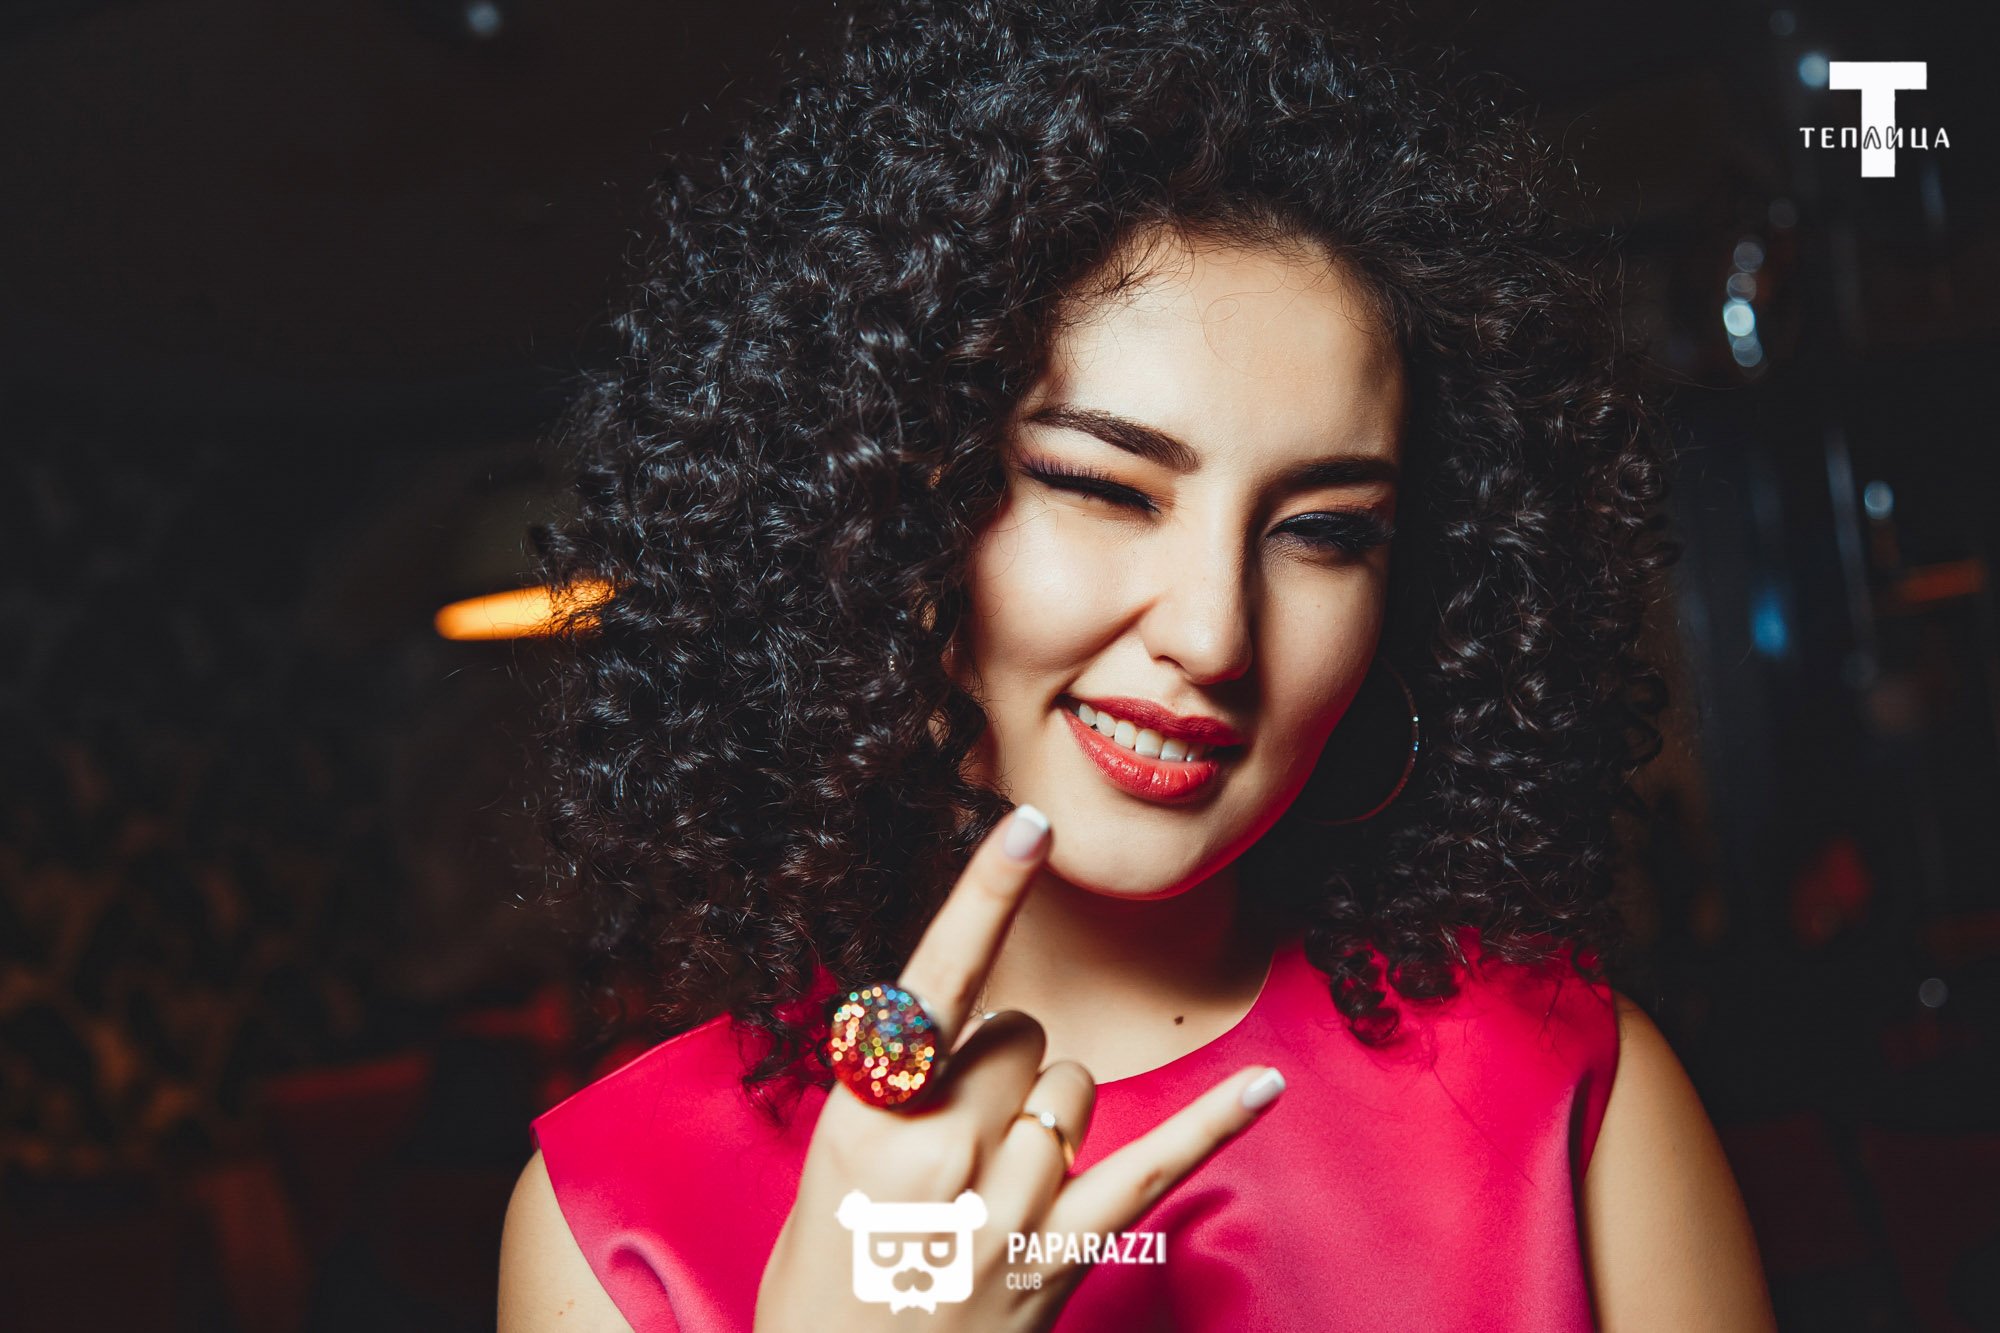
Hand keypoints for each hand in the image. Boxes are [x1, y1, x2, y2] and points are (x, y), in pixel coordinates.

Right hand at [754, 804, 1286, 1331]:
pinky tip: (1265, 1084)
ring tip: (996, 1179)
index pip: (936, 986)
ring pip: (1072, 1085)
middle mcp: (945, 1153)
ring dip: (1047, 1106)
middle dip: (1000, 1057)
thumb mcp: (828, 1172)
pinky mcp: (1061, 1256)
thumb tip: (963, 1036)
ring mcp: (1011, 1208)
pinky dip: (1213, 1122)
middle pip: (1017, 1034)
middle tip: (961, 1127)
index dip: (985, 897)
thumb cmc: (823, 1288)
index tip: (1030, 826)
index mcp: (869, 1121)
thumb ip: (895, 1092)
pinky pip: (1154, 1167)